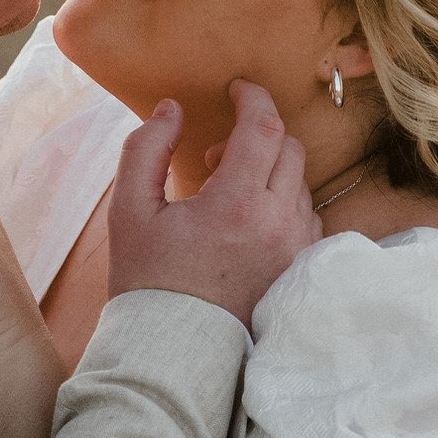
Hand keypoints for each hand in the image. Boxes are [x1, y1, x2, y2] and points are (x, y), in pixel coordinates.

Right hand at [107, 81, 317, 328]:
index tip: (236, 89)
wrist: (174, 349)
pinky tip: (249, 221)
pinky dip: (283, 203)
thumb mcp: (130, 210)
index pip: (263, 126)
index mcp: (236, 203)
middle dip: (256, 135)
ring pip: (300, 183)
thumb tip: (171, 109)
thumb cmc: (148, 280)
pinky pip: (307, 217)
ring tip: (227, 195)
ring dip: (269, 171)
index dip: (252, 97)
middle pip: (289, 148)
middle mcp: (277, 222)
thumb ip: (146, 149)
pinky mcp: (299, 269)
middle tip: (215, 156)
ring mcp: (294, 248)